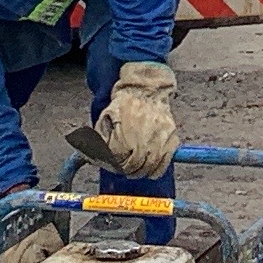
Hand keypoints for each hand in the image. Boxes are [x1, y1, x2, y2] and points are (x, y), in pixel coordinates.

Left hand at [94, 60, 179, 179]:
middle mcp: (142, 141)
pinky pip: (164, 162)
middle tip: (124, 169)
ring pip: (149, 167)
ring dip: (141, 172)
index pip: (117, 162)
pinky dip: (157, 170)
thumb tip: (91, 157)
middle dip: (126, 170)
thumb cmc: (125, 103)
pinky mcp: (171, 139)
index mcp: (123, 136)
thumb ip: (98, 139)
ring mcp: (158, 141)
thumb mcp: (105, 118)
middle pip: (133, 167)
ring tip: (136, 171)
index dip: (113, 165)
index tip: (113, 165)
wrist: (146, 89)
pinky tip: (151, 171)